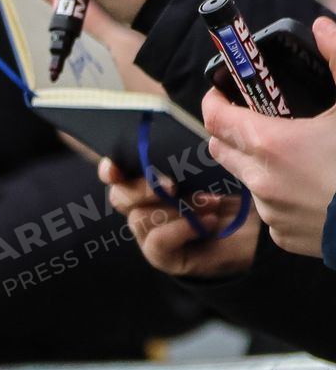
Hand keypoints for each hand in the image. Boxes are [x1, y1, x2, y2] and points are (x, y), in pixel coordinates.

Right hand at [99, 156, 256, 277]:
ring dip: (176, 209)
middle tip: (171, 186)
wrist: (259, 235)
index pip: (117, 173)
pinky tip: (208, 222)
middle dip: (141, 189)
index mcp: (152, 182)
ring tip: (210, 204)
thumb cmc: (238, 196)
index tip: (115, 166)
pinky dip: (182, 228)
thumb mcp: (217, 167)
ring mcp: (151, 234)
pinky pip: (157, 240)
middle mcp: (145, 208)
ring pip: (140, 218)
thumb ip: (197, 151)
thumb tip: (202, 114)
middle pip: (119, 197)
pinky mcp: (163, 256)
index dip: (111, 169)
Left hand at [202, 17, 335, 257]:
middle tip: (252, 116)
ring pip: (246, 179)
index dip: (213, 101)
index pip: (216, 120)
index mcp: (271, 143)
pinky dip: (280, 193)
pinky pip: (270, 209)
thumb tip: (323, 26)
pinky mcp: (281, 236)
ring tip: (291, 151)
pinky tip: (310, 186)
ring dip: (256, 162)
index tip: (220, 91)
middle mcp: (260, 179)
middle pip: (221, 149)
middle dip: (229, 130)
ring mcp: (268, 212)